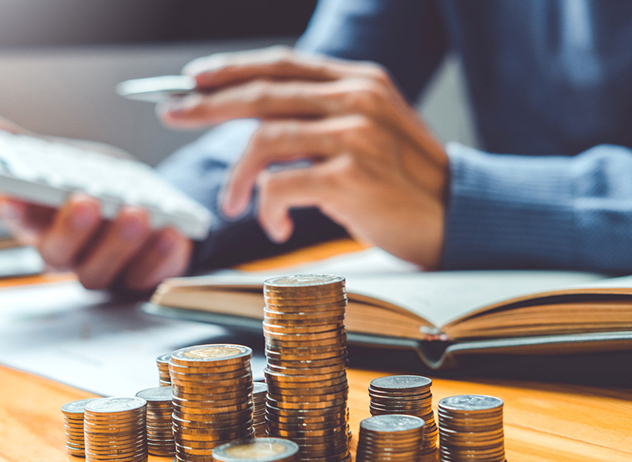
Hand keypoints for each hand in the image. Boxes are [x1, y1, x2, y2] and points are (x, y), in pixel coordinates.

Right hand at [0, 110, 192, 291]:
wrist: (149, 209)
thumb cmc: (95, 186)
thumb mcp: (62, 160)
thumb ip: (21, 146)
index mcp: (38, 223)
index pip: (16, 219)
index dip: (12, 208)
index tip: (12, 191)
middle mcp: (66, 254)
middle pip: (57, 254)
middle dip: (71, 228)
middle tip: (87, 200)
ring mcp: (102, 271)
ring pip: (100, 271)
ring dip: (119, 242)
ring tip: (137, 212)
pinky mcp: (139, 280)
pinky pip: (146, 277)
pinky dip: (159, 256)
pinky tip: (171, 232)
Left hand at [158, 47, 448, 267]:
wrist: (457, 220)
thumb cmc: (404, 184)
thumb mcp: (368, 134)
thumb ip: (321, 119)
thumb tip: (258, 125)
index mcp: (359, 82)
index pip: (281, 65)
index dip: (232, 68)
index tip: (193, 78)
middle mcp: (357, 98)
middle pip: (261, 92)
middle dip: (207, 104)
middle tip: (173, 113)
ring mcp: (356, 135)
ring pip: (264, 139)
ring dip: (238, 176)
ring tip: (234, 203)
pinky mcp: (352, 176)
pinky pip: (280, 185)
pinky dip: (266, 208)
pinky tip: (274, 227)